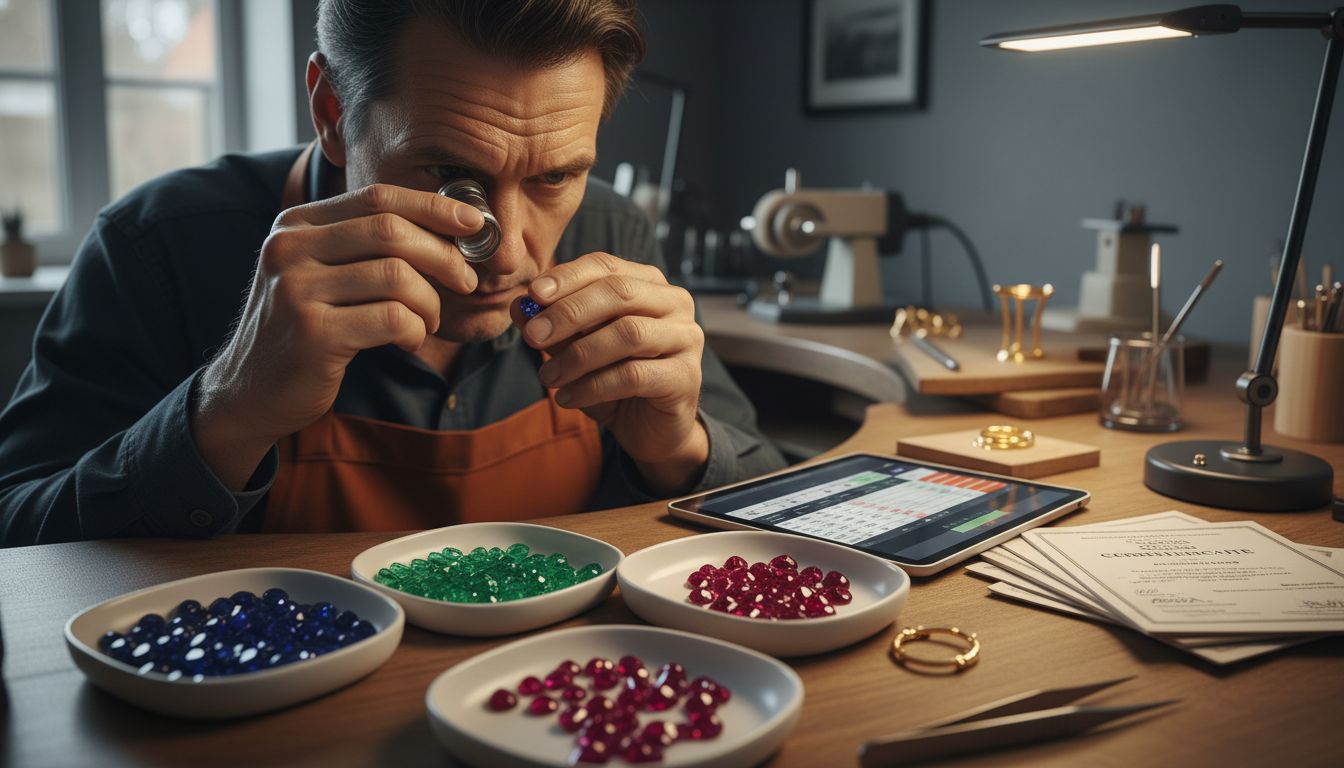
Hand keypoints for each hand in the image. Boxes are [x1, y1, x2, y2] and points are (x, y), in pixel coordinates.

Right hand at [192, 183, 483, 489]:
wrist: (250, 392)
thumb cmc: (304, 330)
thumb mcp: (322, 274)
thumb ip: (365, 246)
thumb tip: (449, 226)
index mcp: (297, 224)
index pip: (377, 197)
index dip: (433, 206)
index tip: (475, 223)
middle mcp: (290, 248)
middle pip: (392, 230)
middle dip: (444, 255)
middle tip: (466, 281)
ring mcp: (297, 290)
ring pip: (398, 276)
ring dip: (430, 302)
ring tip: (428, 321)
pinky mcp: (313, 334)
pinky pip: (393, 319)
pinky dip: (416, 330)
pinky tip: (409, 341)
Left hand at [511, 252, 708, 494]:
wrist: (650, 430)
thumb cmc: (614, 381)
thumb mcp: (576, 349)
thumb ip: (552, 326)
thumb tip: (517, 305)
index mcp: (648, 283)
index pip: (606, 266)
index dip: (568, 277)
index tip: (532, 294)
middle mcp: (674, 303)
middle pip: (620, 293)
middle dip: (570, 312)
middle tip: (533, 336)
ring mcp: (686, 338)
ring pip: (628, 334)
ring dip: (579, 355)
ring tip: (548, 376)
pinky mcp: (686, 377)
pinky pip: (634, 375)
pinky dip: (593, 386)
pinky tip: (567, 397)